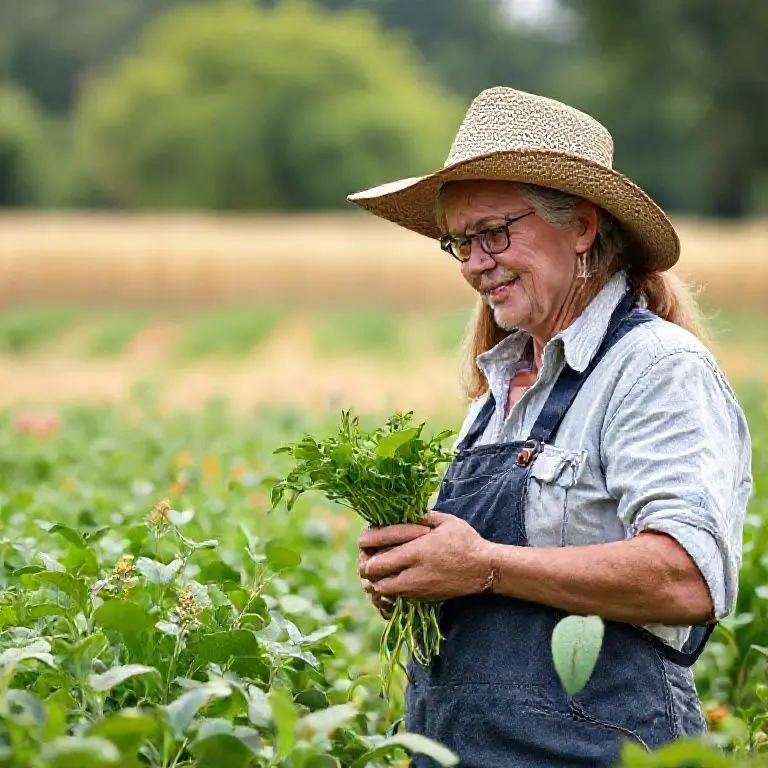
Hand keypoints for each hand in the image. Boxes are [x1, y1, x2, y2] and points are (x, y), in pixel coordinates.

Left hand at [358, 512, 495, 601]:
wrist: (484, 570)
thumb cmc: (465, 541)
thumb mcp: (444, 521)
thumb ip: (420, 516)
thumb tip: (399, 512)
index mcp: (416, 552)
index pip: (375, 559)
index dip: (364, 549)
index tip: (365, 539)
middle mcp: (412, 574)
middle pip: (372, 577)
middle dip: (366, 564)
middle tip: (369, 552)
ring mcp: (416, 589)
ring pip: (380, 590)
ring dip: (376, 577)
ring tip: (380, 564)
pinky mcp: (421, 598)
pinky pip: (394, 597)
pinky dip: (387, 588)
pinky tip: (392, 575)